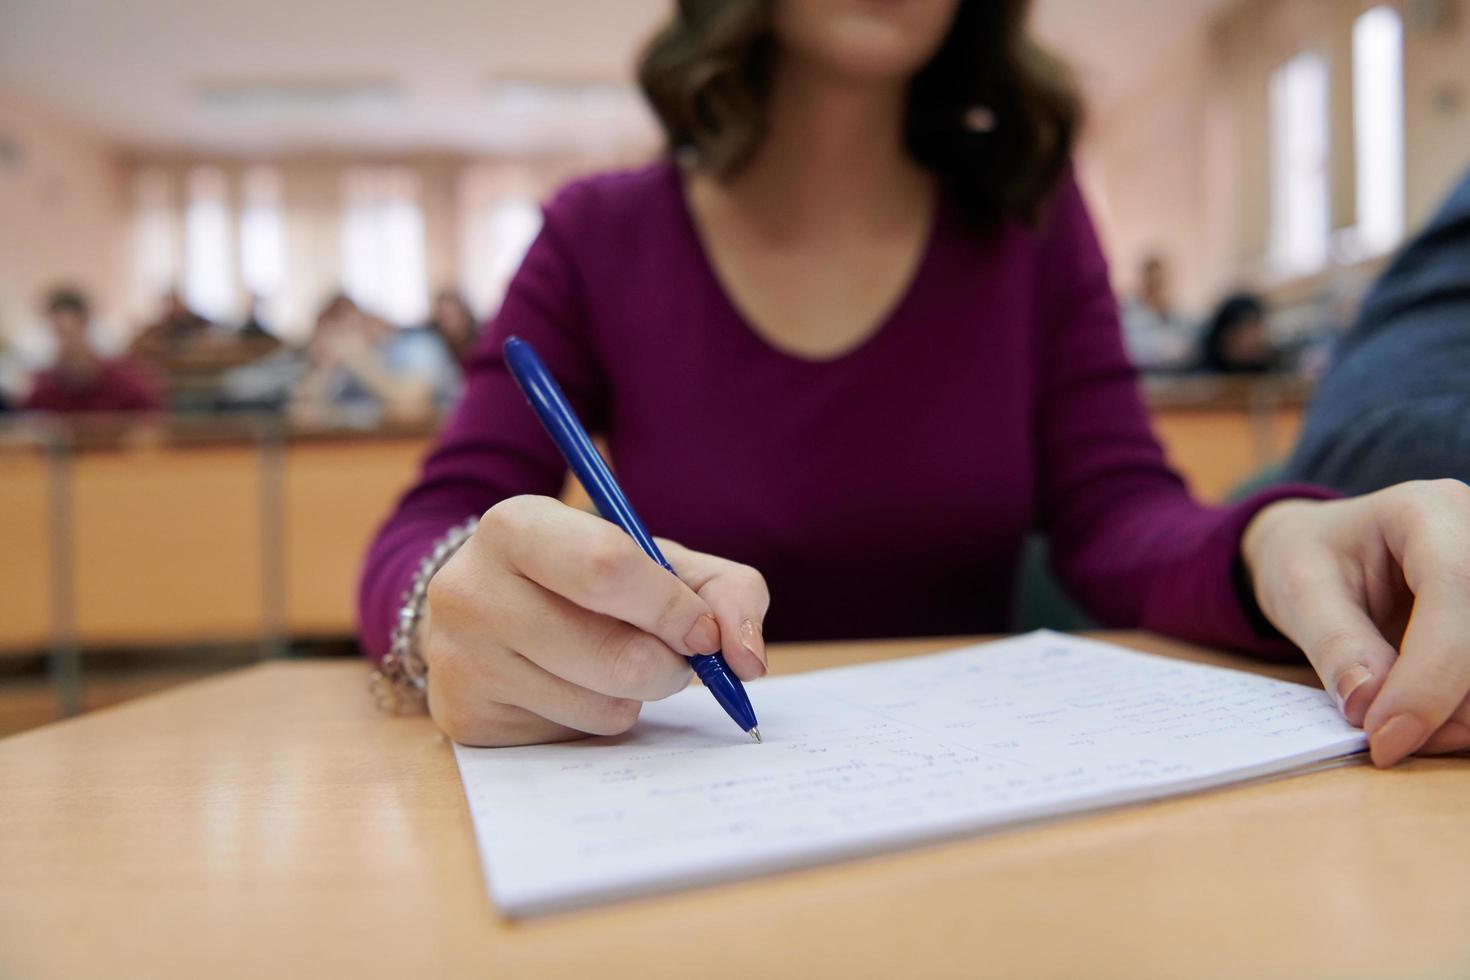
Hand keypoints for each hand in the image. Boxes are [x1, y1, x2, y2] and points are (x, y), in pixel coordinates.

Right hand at [422, 495, 769, 745]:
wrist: (489, 608)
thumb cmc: (588, 579)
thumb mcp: (658, 560)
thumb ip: (726, 592)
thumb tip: (746, 659)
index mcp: (516, 525)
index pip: (608, 568)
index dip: (673, 608)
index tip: (703, 632)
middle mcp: (469, 589)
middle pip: (616, 654)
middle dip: (669, 665)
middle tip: (670, 656)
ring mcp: (460, 659)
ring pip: (601, 705)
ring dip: (634, 695)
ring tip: (609, 663)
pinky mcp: (465, 719)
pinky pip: (572, 738)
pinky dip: (595, 718)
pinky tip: (571, 687)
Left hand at [1242, 479, 1469, 767]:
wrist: (1325, 550)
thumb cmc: (1309, 559)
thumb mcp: (1299, 591)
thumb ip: (1335, 645)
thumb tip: (1368, 704)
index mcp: (1427, 510)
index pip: (1454, 588)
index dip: (1431, 676)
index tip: (1387, 736)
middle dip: (1445, 704)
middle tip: (1385, 740)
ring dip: (1460, 716)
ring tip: (1399, 729)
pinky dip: (1467, 713)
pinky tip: (1428, 722)